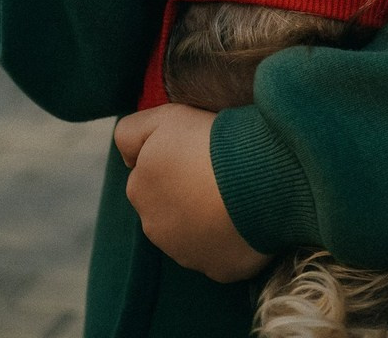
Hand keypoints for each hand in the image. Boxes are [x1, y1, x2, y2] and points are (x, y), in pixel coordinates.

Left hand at [114, 104, 272, 282]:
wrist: (261, 177)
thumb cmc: (214, 142)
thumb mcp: (166, 117)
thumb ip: (131, 133)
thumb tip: (126, 157)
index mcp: (140, 189)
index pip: (151, 174)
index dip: (176, 159)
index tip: (199, 150)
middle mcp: (155, 227)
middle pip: (170, 205)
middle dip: (187, 191)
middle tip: (218, 171)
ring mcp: (187, 253)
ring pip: (194, 231)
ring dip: (208, 215)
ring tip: (237, 191)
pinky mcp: (217, 269)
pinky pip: (223, 251)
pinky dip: (232, 236)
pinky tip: (248, 215)